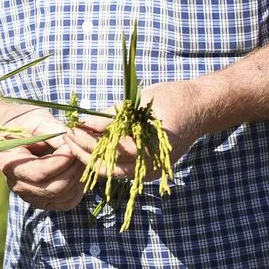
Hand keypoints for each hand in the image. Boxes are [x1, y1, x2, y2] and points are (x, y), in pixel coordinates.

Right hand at [0, 110, 84, 210]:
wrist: (22, 134)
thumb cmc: (28, 124)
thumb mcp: (37, 121)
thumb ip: (52, 132)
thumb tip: (71, 144)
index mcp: (10, 164)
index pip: (38, 173)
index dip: (60, 162)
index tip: (72, 147)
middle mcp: (18, 185)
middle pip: (52, 189)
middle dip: (72, 170)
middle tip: (81, 152)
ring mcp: (31, 196)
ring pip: (63, 196)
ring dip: (77, 177)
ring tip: (81, 157)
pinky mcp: (45, 200)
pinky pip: (67, 202)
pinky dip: (78, 188)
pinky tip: (79, 170)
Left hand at [62, 82, 203, 181]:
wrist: (201, 107)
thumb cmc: (173, 99)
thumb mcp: (140, 103)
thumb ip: (113, 116)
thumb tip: (85, 122)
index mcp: (152, 152)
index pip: (113, 152)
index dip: (89, 141)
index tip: (73, 127)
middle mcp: (150, 167)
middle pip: (108, 167)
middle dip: (84, 152)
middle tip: (67, 134)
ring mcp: (149, 170)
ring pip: (112, 170)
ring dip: (90, 155)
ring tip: (74, 137)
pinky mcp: (146, 166)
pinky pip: (120, 166)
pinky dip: (103, 156)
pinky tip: (88, 142)